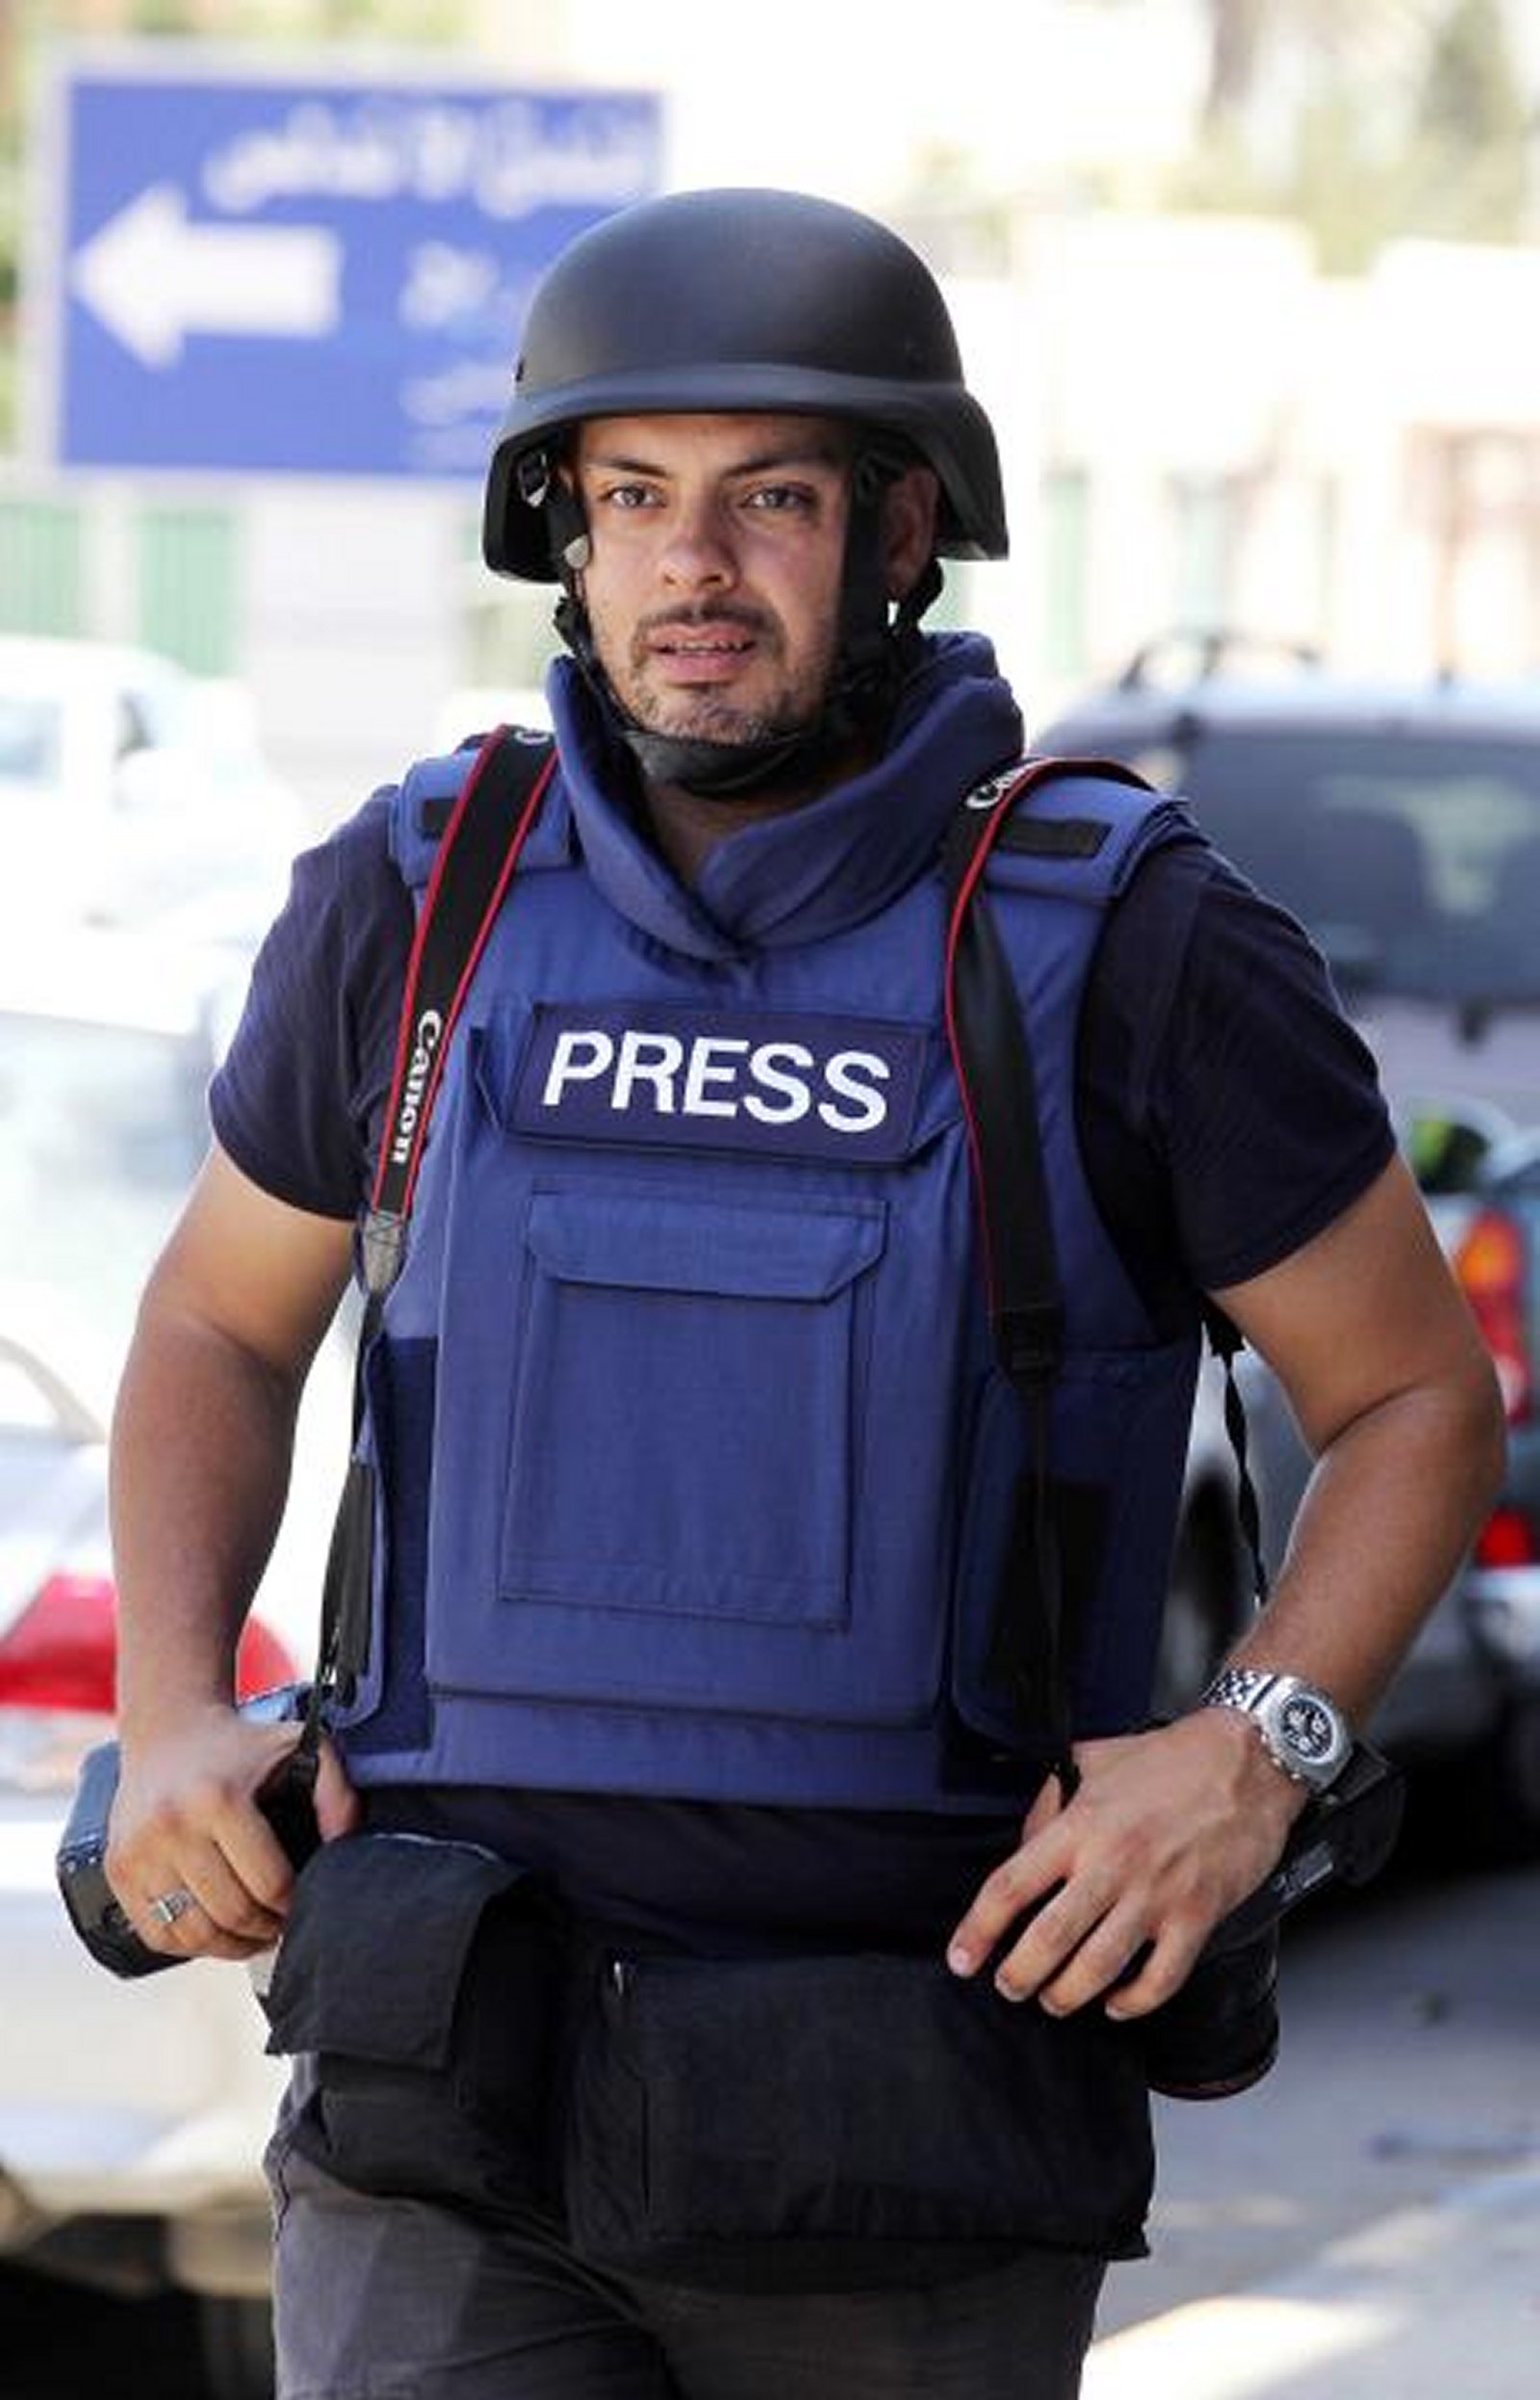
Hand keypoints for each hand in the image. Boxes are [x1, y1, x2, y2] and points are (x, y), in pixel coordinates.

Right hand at [106, 1704, 360, 1962]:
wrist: (169, 1729)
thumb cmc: (243, 1744)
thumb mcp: (301, 1748)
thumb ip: (337, 1795)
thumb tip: (347, 1850)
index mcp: (219, 1799)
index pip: (268, 1883)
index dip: (294, 1904)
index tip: (304, 1903)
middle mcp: (172, 1826)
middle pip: (231, 1913)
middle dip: (266, 1929)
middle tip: (282, 1924)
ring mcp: (139, 1851)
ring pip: (193, 1933)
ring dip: (230, 1946)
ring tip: (254, 1934)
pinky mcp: (118, 1869)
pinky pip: (156, 1933)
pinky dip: (189, 1945)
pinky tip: (215, 1933)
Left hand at [945, 1712, 1305, 2018]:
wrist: (1248, 1760)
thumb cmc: (1171, 1759)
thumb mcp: (1092, 1760)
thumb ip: (1050, 1801)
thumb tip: (1023, 1844)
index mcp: (1080, 1826)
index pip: (1011, 1887)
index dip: (977, 1929)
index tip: (961, 1957)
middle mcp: (1112, 1866)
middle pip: (1048, 1939)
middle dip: (1018, 1976)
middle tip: (1008, 1987)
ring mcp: (1156, 1896)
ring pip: (1098, 1967)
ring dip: (1066, 1995)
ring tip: (1053, 2001)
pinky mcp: (1196, 1917)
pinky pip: (1160, 1979)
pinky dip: (1133, 2002)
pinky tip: (1117, 2004)